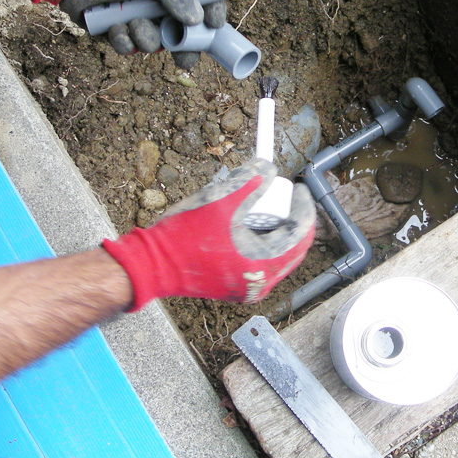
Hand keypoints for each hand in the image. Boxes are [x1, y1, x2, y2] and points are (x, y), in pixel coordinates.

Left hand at [34, 0, 225, 68]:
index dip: (214, 13)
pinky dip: (123, 40)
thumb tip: (197, 19)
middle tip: (181, 53)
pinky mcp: (124, 34)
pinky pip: (132, 48)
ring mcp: (145, 20)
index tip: (215, 25)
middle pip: (189, 32)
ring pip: (158, 45)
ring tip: (130, 21)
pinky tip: (113, 26)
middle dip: (184, 45)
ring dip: (145, 37)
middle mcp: (164, 4)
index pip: (207, 0)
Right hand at [102, 159, 315, 308]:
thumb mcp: (222, 199)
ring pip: (277, 255)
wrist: (152, 264)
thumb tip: (270, 170)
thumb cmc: (185, 235)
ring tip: (265, 205)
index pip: (300, 235)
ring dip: (276, 230)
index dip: (304, 208)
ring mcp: (247, 287)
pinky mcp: (234, 285)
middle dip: (291, 219)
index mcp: (263, 265)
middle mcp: (259, 283)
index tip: (301, 188)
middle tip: (285, 195)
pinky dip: (261, 242)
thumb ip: (251, 180)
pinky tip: (249, 223)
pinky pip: (260, 261)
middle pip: (292, 247)